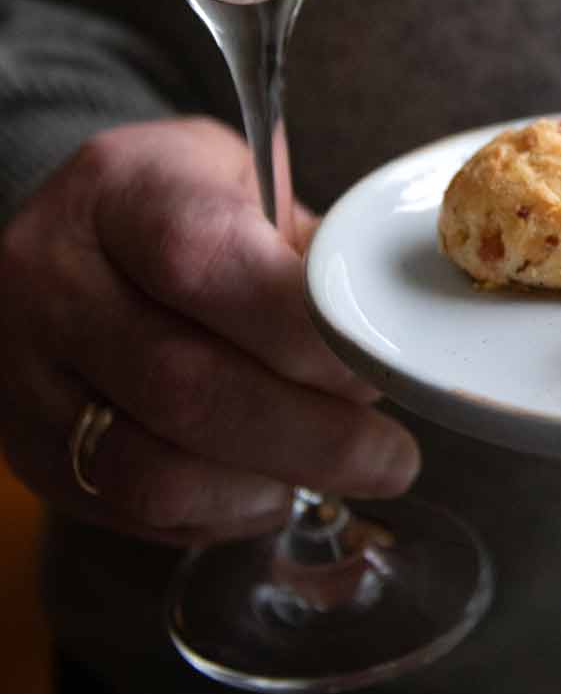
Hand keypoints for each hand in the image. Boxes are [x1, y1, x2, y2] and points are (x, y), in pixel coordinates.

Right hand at [0, 117, 418, 542]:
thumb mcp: (238, 180)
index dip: (300, 326)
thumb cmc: (175, 206)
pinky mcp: (31, 450)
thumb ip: (303, 249)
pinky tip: (272, 486)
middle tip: (392, 454)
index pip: (201, 259)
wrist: (62, 237)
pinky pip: (132, 512)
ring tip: (343, 475)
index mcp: (118, 192)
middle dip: (310, 433)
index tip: (377, 362)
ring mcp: (30, 374)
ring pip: (153, 469)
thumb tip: (386, 332)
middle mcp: (54, 280)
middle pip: (184, 383)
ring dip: (269, 485)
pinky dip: (221, 514)